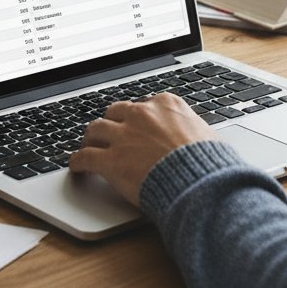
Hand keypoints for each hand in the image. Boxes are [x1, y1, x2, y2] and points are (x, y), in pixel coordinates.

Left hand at [69, 93, 215, 205]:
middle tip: (109, 134)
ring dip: (91, 138)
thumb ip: (194, 132)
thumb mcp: (208, 136)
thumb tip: (200, 140)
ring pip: (95, 129)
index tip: (137, 126)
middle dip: (112, 122)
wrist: (200, 182)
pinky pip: (84, 157)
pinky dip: (77, 162)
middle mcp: (142, 114)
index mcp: (166, 104)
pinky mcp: (110, 160)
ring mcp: (123, 136)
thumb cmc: (209, 164)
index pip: (144, 105)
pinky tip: (77, 167)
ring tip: (89, 146)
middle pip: (116, 111)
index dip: (138, 118)